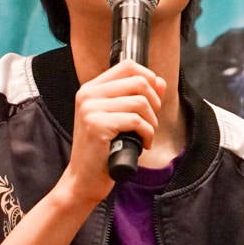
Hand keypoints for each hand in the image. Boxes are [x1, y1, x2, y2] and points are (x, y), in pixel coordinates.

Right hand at [59, 59, 166, 206]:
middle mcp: (88, 94)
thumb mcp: (120, 118)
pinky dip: (147, 134)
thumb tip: (159, 81)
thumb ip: (138, 97)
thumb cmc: (103, 150)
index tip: (153, 100)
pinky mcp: (96, 125)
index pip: (128, 66)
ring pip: (140, 102)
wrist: (83, 179)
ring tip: (145, 135)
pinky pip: (136, 121)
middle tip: (150, 123)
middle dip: (154, 104)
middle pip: (139, 82)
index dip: (149, 78)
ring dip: (152, 122)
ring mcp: (90, 108)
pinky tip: (142, 144)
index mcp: (91, 88)